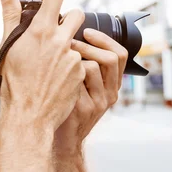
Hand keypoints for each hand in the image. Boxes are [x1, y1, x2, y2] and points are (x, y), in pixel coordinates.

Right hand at [0, 0, 85, 133]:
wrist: (28, 115)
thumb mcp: (7, 46)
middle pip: (77, 14)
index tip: (50, 0)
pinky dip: (70, 66)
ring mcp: (73, 57)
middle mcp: (61, 40)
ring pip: (76, 41)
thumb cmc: (13, 82)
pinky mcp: (81, 73)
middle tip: (54, 31)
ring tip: (50, 62)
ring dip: (67, 46)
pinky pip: (79, 62)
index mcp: (41, 30)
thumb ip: (10, 15)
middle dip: (68, 19)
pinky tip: (56, 77)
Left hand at [54, 28, 127, 154]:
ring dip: (72, 57)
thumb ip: (86, 67)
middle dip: (87, 45)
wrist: (59, 140)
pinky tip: (52, 74)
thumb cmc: (65, 107)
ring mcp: (98, 103)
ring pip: (90, 67)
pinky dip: (62, 73)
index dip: (104, 39)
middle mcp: (110, 95)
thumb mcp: (83, 88)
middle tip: (68, 42)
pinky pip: (74, 80)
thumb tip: (74, 35)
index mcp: (112, 86)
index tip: (87, 31)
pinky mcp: (82, 109)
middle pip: (109, 58)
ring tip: (57, 56)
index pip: (120, 55)